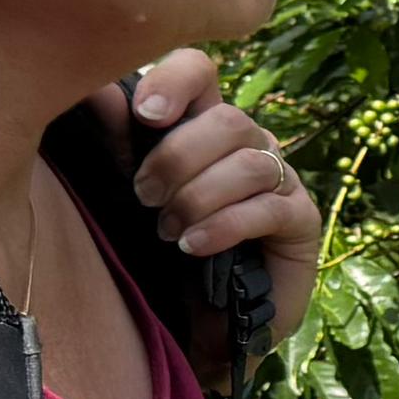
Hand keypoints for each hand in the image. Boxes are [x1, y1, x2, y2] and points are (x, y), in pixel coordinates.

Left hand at [117, 50, 320, 352]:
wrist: (195, 327)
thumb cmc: (159, 255)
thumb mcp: (128, 195)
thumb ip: (120, 143)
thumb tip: (97, 93)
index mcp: (202, 124)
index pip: (201, 72)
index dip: (176, 81)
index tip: (145, 113)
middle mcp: (248, 143)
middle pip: (228, 119)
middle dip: (179, 158)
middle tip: (143, 196)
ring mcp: (281, 179)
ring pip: (251, 162)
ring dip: (199, 197)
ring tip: (168, 232)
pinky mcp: (301, 219)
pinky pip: (269, 207)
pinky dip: (225, 225)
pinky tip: (195, 246)